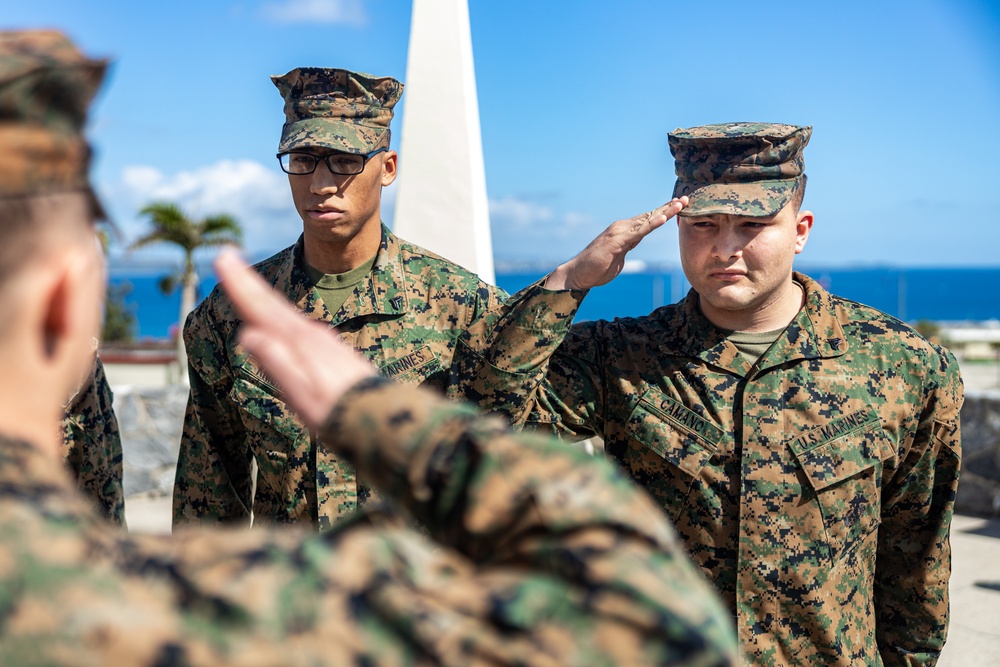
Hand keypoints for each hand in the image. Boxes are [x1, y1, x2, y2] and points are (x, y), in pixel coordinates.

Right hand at [214, 248, 376, 427]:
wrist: (383, 419)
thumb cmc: (338, 413)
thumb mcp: (302, 395)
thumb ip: (277, 363)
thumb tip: (248, 334)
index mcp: (299, 342)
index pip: (261, 308)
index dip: (240, 284)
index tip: (223, 256)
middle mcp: (312, 335)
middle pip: (272, 304)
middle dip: (248, 282)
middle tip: (227, 256)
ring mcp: (325, 341)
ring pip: (286, 314)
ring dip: (264, 296)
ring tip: (245, 282)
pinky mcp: (333, 352)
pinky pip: (300, 326)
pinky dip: (283, 316)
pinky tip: (281, 320)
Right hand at [544, 197, 687, 290]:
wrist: (578, 274)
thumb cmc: (596, 267)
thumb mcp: (619, 255)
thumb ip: (628, 244)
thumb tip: (636, 240)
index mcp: (624, 231)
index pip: (647, 219)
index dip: (664, 212)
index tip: (680, 205)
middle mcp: (622, 227)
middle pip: (650, 215)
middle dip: (669, 207)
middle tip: (686, 198)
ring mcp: (619, 233)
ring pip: (646, 220)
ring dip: (664, 212)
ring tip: (680, 204)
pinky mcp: (616, 242)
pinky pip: (638, 232)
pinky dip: (652, 225)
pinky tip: (663, 219)